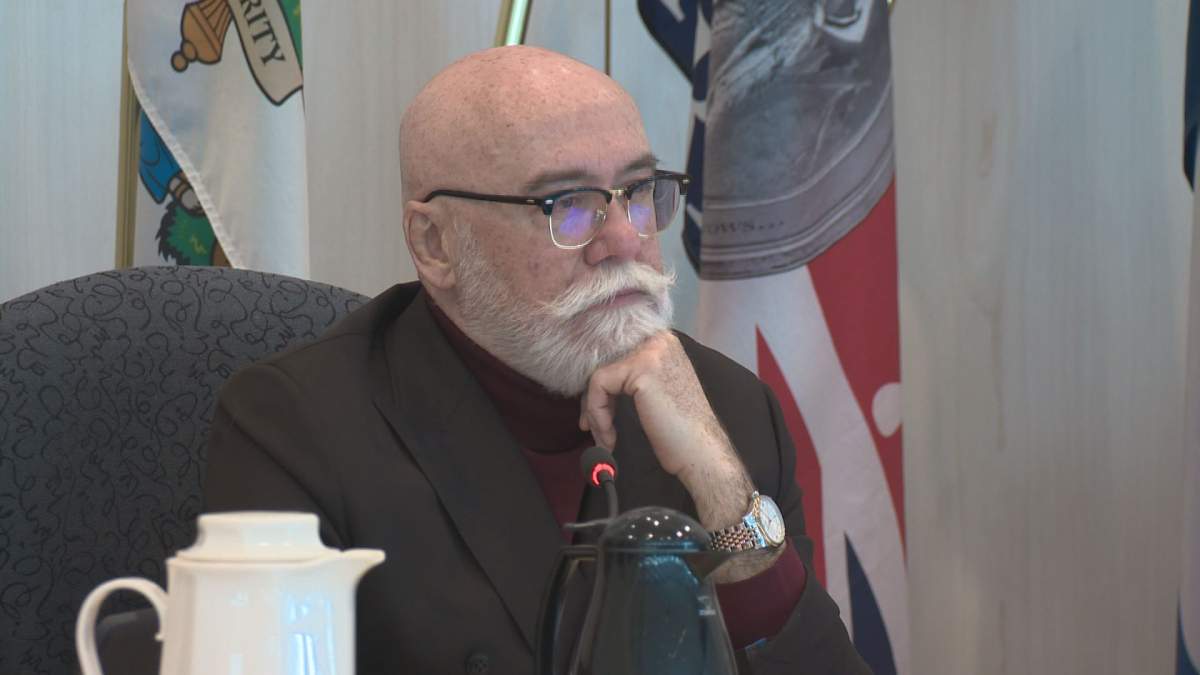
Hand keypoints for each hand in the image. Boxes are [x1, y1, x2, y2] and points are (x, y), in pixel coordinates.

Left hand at [579, 332, 751, 529]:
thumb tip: (594, 383)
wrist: (700, 453)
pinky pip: (599, 385)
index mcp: (663, 344)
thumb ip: (631, 381)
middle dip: (594, 400)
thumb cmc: (680, 432)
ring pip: (599, 375)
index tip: (597, 416)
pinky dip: (598, 413)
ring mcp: (651, 351)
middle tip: (593, 428)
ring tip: (605, 437)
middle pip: (605, 364)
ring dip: (595, 412)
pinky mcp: (641, 368)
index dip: (602, 389)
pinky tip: (610, 435)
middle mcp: (658, 340)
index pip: (616, 358)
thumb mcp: (654, 394)